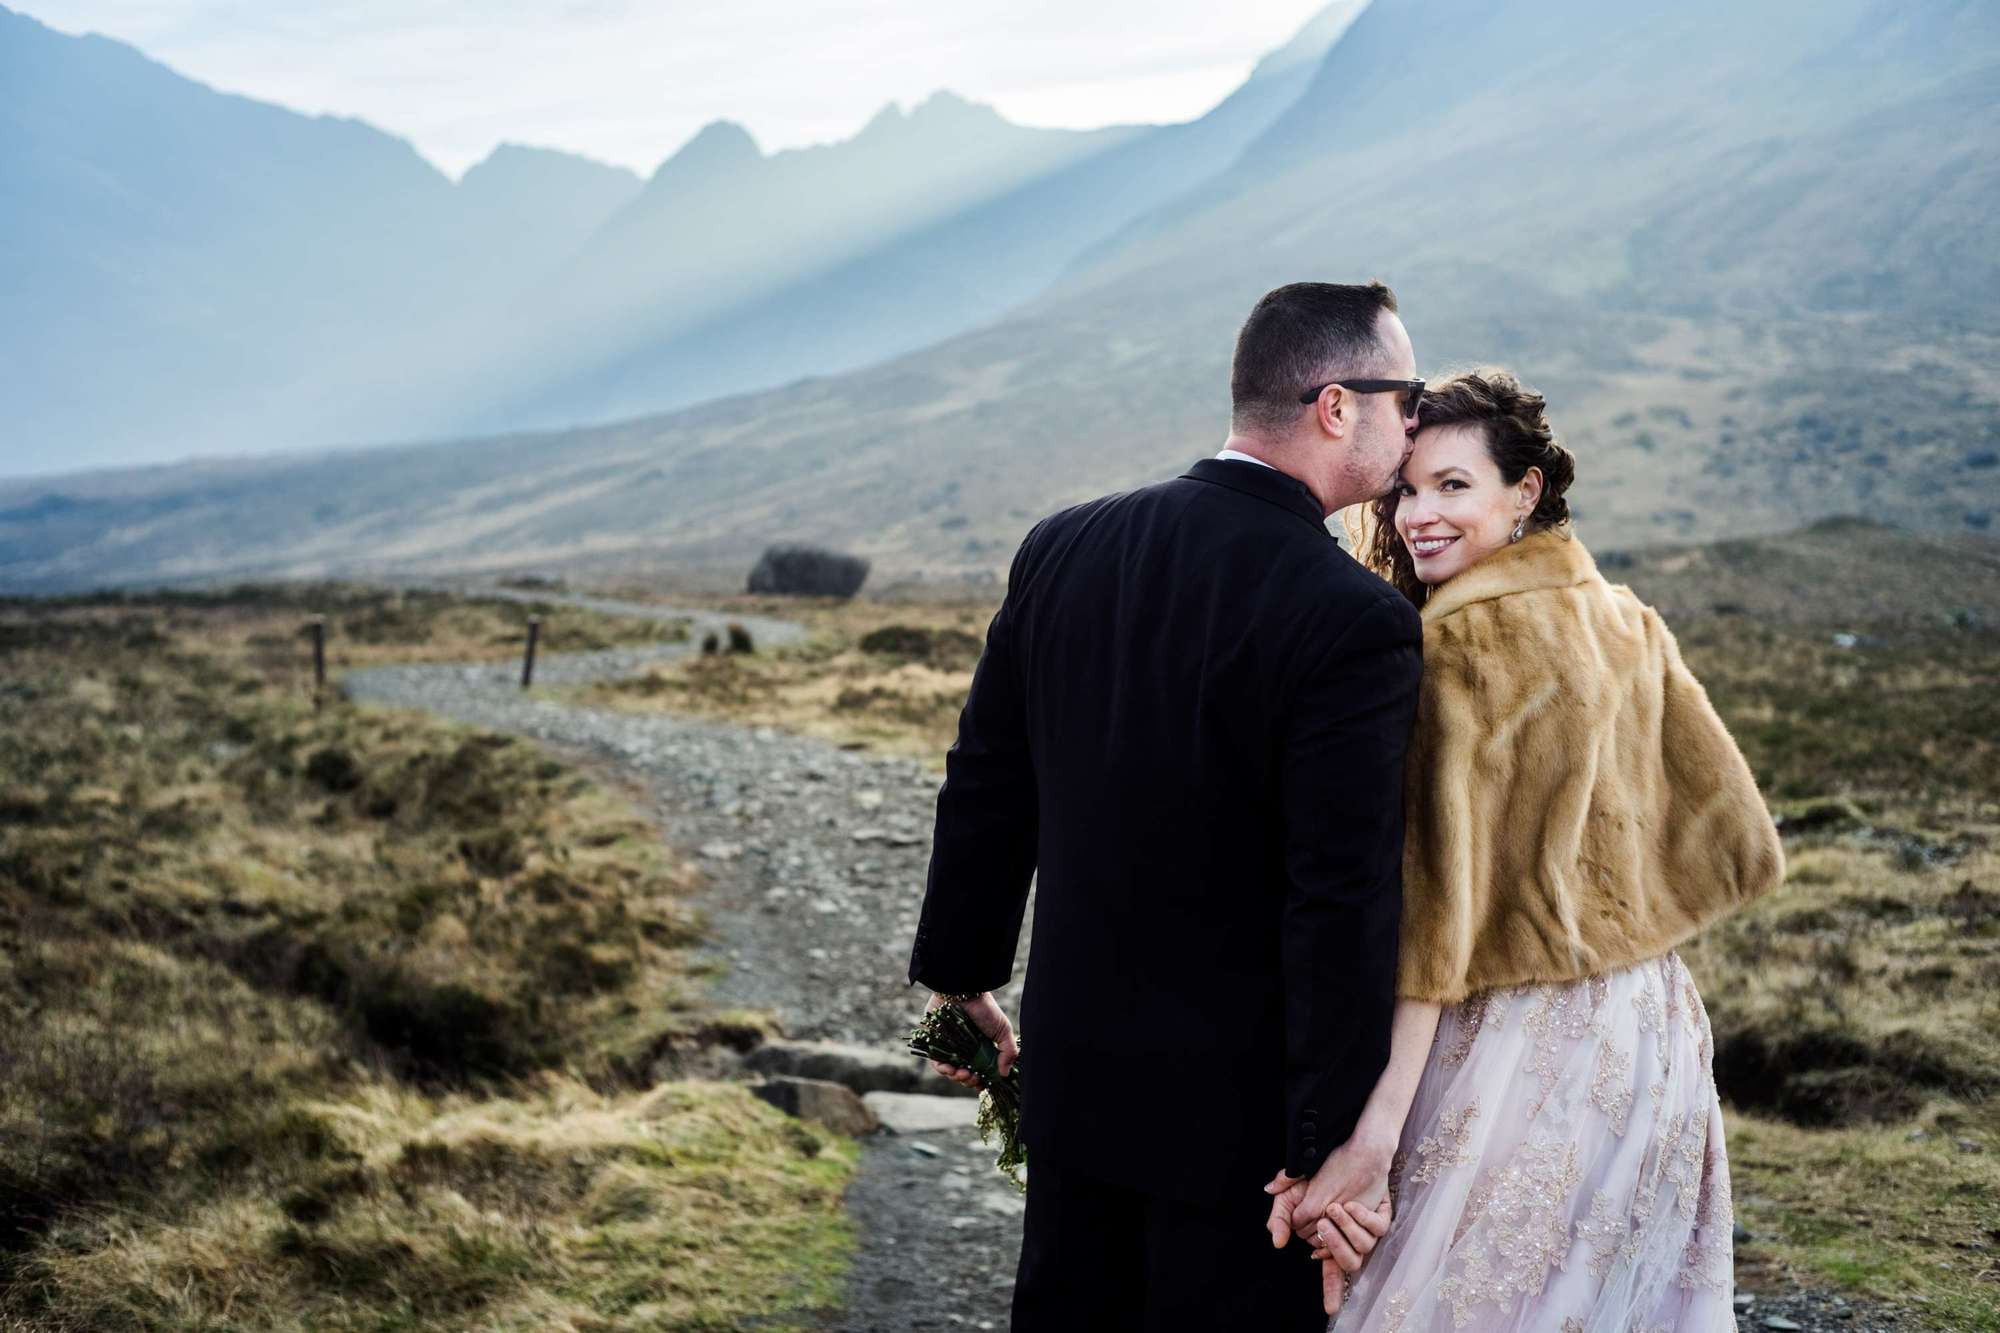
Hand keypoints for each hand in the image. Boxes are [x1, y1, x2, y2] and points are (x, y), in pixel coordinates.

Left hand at [923, 990, 1017, 1089]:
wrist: (963, 991)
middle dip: (970, 1081)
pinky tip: (950, 1069)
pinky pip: (936, 1063)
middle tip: (974, 1078)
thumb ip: (1008, 1051)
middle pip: (966, 1075)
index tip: (986, 1085)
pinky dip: (943, 1070)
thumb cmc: (984, 1008)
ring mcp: (950, 1048)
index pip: (981, 1072)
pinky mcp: (934, 1044)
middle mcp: (965, 1051)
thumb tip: (1005, 1074)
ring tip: (963, 1074)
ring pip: (952, 1072)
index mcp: (981, 1049)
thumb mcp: (1003, 1029)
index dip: (983, 1081)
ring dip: (957, 1078)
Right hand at [1262, 1126, 1396, 1315]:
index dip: (1331, 1291)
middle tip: (1324, 1221)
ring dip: (1347, 1228)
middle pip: (1346, 1262)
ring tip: (1336, 1206)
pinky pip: (1376, 1229)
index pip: (1331, 1272)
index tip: (1331, 1309)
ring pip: (1362, 1246)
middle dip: (1334, 1244)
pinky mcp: (1380, 1216)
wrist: (1348, 1150)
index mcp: (1328, 1241)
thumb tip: (1276, 1241)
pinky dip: (1363, 1218)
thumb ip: (1280, 1216)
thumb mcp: (1291, 1193)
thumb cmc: (1318, 1174)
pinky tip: (1352, 1204)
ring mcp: (1366, 1230)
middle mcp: (1349, 1240)